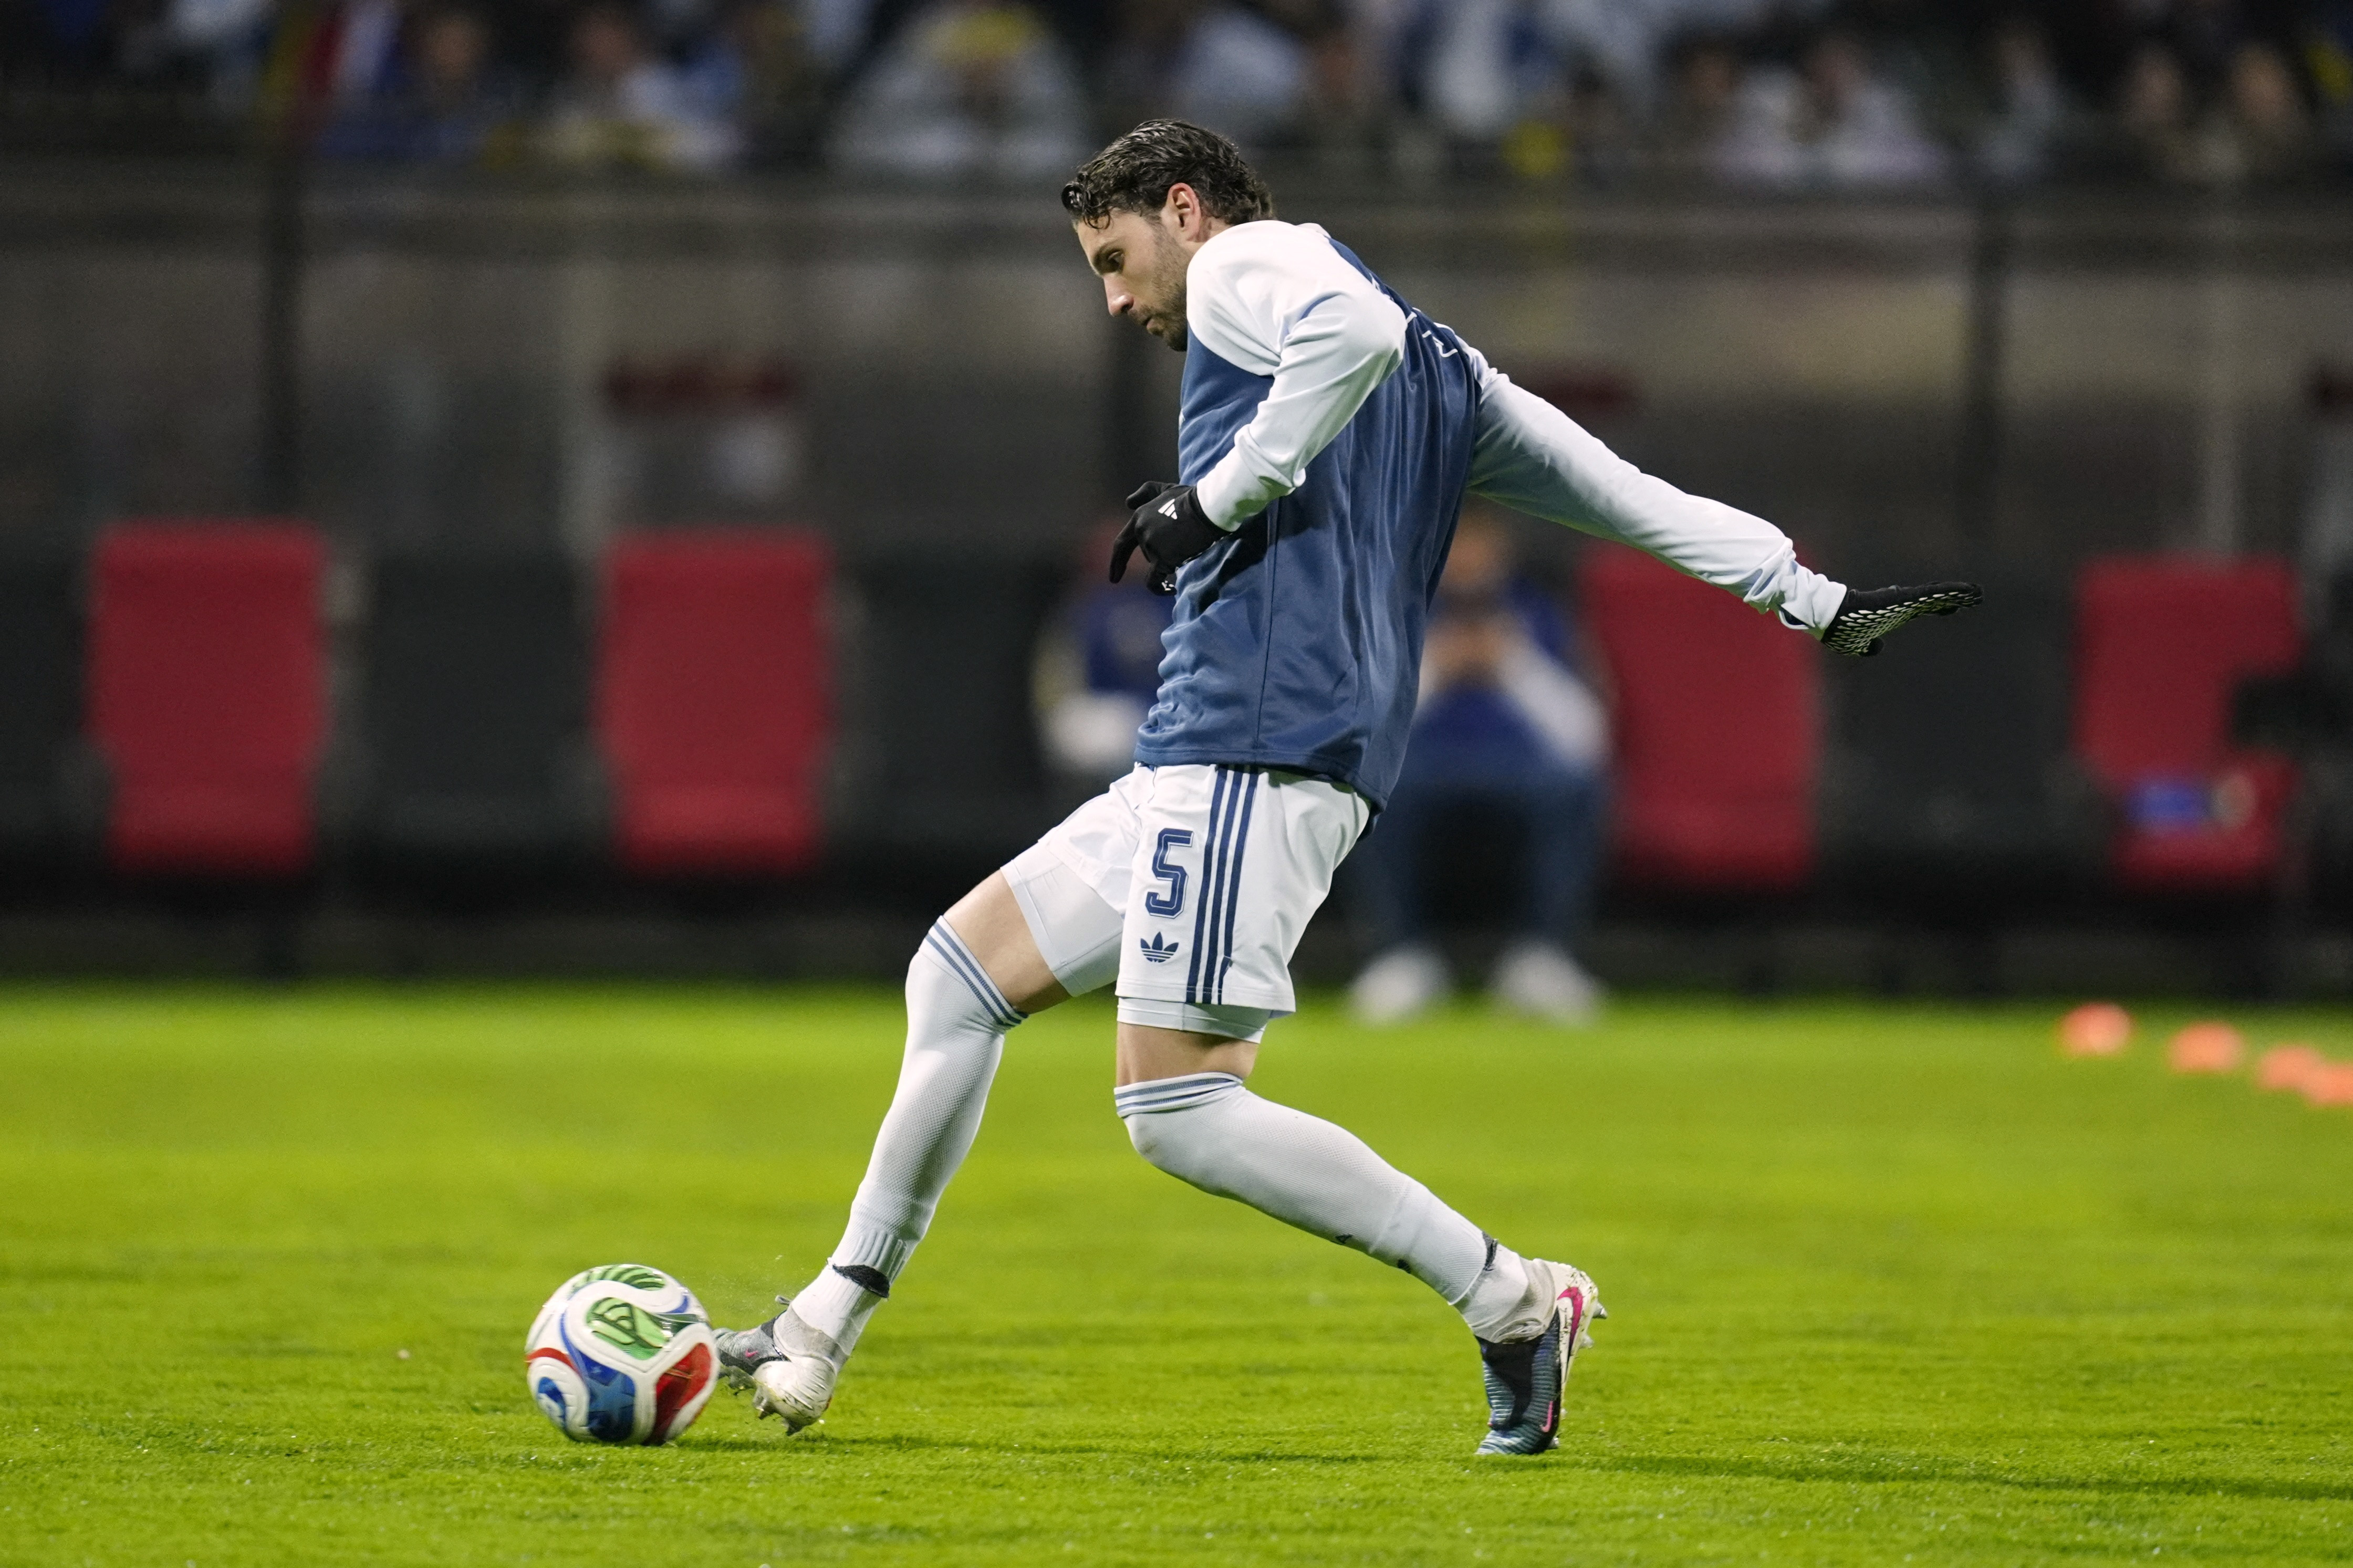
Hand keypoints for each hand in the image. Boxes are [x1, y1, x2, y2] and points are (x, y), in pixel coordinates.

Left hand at [1109, 481, 1225, 595]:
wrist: (1205, 509)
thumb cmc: (1189, 498)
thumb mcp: (1164, 488)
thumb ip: (1144, 493)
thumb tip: (1128, 503)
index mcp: (1138, 517)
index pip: (1122, 543)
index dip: (1117, 560)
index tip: (1114, 576)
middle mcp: (1140, 532)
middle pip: (1145, 553)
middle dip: (1160, 554)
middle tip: (1174, 554)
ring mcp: (1150, 546)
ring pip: (1155, 563)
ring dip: (1170, 559)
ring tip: (1188, 545)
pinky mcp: (1162, 559)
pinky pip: (1154, 581)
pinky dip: (1160, 588)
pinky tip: (1170, 590)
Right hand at [1821, 581, 1982, 656]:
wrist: (1832, 620)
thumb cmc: (1842, 630)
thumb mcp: (1857, 645)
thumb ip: (1868, 647)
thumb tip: (1878, 648)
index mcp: (1894, 615)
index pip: (1923, 609)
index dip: (1940, 607)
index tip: (1955, 608)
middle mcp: (1903, 605)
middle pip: (1936, 600)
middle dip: (1956, 599)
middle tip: (1977, 597)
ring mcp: (1905, 601)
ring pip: (1939, 595)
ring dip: (1960, 594)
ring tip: (1979, 593)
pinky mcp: (1905, 598)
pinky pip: (1934, 594)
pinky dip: (1952, 591)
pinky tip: (1967, 591)